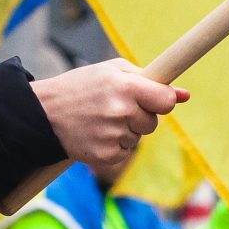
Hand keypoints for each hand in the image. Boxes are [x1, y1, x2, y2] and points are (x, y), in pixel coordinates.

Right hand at [31, 61, 185, 169]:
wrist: (43, 114)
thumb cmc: (82, 87)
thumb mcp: (111, 71)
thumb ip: (149, 80)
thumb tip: (185, 95)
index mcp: (125, 87)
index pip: (166, 101)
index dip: (163, 101)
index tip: (155, 100)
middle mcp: (121, 112)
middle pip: (152, 122)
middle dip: (140, 116)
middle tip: (114, 108)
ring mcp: (113, 137)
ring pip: (137, 138)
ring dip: (125, 131)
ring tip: (100, 120)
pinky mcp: (106, 157)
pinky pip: (125, 153)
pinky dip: (114, 146)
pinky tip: (96, 134)